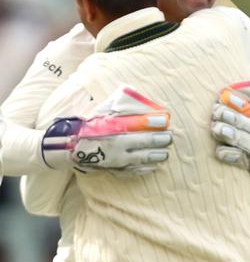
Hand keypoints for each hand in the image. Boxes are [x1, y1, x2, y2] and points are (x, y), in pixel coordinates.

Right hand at [41, 86, 171, 175]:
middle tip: (169, 137)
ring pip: (142, 158)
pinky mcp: (113, 168)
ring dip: (156, 155)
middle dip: (160, 139)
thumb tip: (132, 91)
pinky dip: (145, 169)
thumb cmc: (89, 126)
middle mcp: (117, 143)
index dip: (155, 121)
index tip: (165, 119)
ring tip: (165, 152)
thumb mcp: (102, 112)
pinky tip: (153, 166)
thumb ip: (117, 105)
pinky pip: (132, 170)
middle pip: (145, 141)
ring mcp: (116, 158)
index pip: (139, 123)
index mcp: (114, 127)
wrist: (68, 147)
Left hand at [211, 81, 249, 185]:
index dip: (233, 101)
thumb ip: (249, 108)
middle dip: (224, 115)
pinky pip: (236, 158)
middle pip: (240, 121)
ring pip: (237, 138)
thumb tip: (235, 87)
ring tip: (216, 129)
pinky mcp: (249, 164)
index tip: (221, 97)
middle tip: (215, 113)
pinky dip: (226, 154)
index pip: (247, 108)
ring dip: (224, 132)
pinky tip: (220, 151)